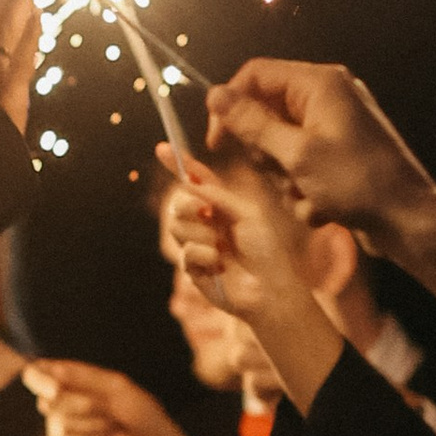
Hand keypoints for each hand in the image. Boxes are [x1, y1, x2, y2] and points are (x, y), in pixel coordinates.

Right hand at [22, 360, 199, 435]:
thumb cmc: (139, 412)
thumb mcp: (115, 386)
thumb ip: (81, 377)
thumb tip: (49, 369)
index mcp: (70, 381)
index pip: (38, 373)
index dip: (38, 378)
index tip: (55, 388)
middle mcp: (59, 403)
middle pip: (50, 399)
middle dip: (84, 404)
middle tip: (109, 410)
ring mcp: (59, 427)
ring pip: (63, 423)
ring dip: (95, 425)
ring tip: (112, 428)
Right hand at [162, 148, 324, 336]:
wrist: (272, 287)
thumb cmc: (267, 250)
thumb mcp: (247, 213)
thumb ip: (218, 196)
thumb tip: (189, 183)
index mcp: (220, 207)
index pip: (194, 182)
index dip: (178, 165)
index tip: (163, 148)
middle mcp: (205, 224)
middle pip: (177, 204)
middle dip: (189, 205)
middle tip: (207, 213)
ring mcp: (197, 246)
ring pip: (176, 227)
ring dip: (201, 234)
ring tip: (222, 247)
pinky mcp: (192, 269)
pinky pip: (186, 253)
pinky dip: (205, 256)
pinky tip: (221, 266)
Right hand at [206, 58, 431, 243]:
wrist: (408, 220)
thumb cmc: (357, 181)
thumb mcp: (296, 154)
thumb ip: (251, 123)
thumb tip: (214, 95)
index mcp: (318, 84)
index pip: (255, 75)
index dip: (229, 105)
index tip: (217, 143)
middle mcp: (325, 98)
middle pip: (264, 114)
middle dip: (264, 154)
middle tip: (280, 175)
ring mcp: (332, 127)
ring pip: (277, 147)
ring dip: (284, 180)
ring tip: (308, 196)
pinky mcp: (336, 155)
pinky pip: (299, 166)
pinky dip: (303, 190)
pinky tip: (323, 208)